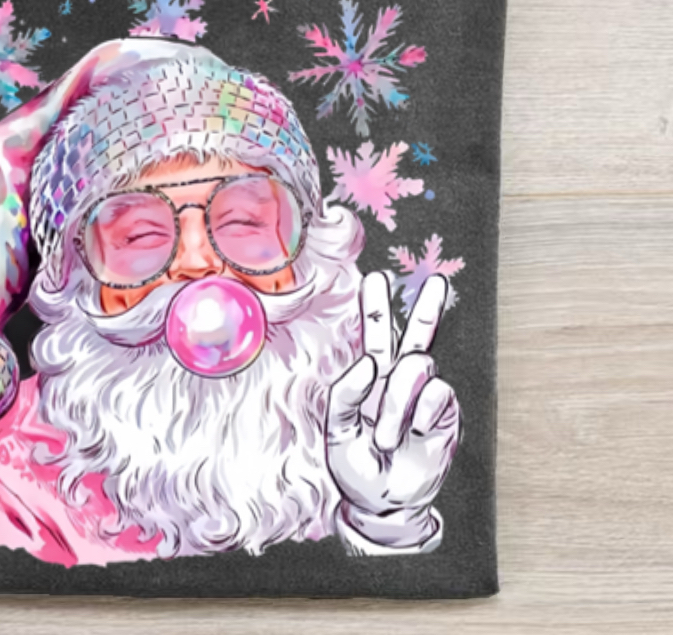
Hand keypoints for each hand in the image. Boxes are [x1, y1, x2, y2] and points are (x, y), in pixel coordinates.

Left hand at [326, 271, 460, 549]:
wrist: (382, 504)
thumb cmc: (355, 465)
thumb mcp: (335, 430)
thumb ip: (344, 394)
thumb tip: (370, 363)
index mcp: (372, 377)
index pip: (377, 335)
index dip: (378, 306)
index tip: (378, 277)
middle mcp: (400, 380)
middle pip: (418, 335)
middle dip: (429, 307)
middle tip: (439, 282)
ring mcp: (424, 397)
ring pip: (417, 366)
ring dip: (396, 404)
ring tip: (384, 437)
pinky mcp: (445, 415)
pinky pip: (437, 393)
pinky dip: (419, 414)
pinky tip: (414, 433)